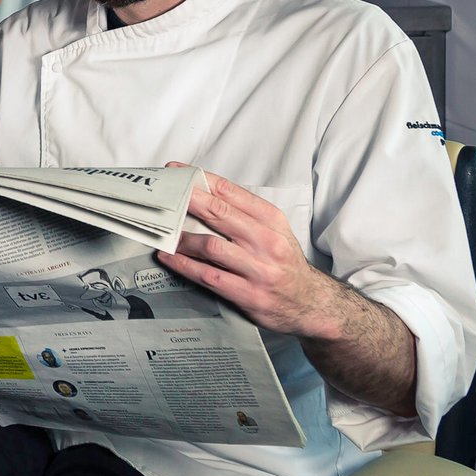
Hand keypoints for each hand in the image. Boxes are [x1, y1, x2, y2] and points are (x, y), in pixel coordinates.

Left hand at [155, 165, 339, 338]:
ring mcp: (259, 270)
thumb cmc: (284, 263)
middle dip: (188, 201)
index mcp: (272, 221)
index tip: (177, 171)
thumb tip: (204, 194)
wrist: (312, 303)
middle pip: (220, 213)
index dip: (201, 180)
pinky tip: (170, 258)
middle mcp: (267, 242)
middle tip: (164, 195)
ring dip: (182, 238)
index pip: (232, 192)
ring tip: (164, 234)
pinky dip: (185, 265)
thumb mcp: (275, 231)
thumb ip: (244, 214)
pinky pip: (210, 276)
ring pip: (212, 246)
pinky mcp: (249, 294)